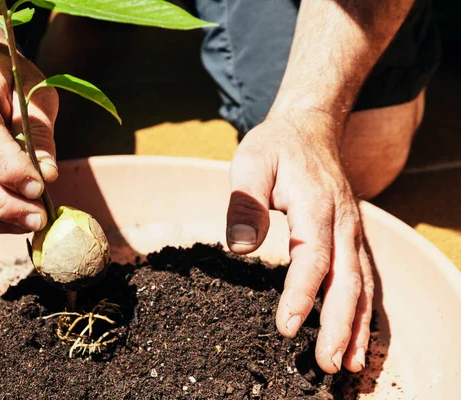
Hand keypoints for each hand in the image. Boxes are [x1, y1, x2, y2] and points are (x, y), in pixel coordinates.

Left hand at [226, 116, 373, 373]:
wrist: (309, 130)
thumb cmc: (275, 147)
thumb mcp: (250, 162)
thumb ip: (245, 204)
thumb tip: (240, 249)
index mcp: (316, 204)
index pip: (313, 256)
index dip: (301, 293)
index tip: (287, 326)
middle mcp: (342, 222)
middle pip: (346, 279)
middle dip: (338, 324)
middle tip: (327, 363)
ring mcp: (352, 231)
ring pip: (362, 284)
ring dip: (356, 325)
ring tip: (347, 363)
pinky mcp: (351, 238)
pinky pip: (364, 277)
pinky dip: (362, 310)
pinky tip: (355, 335)